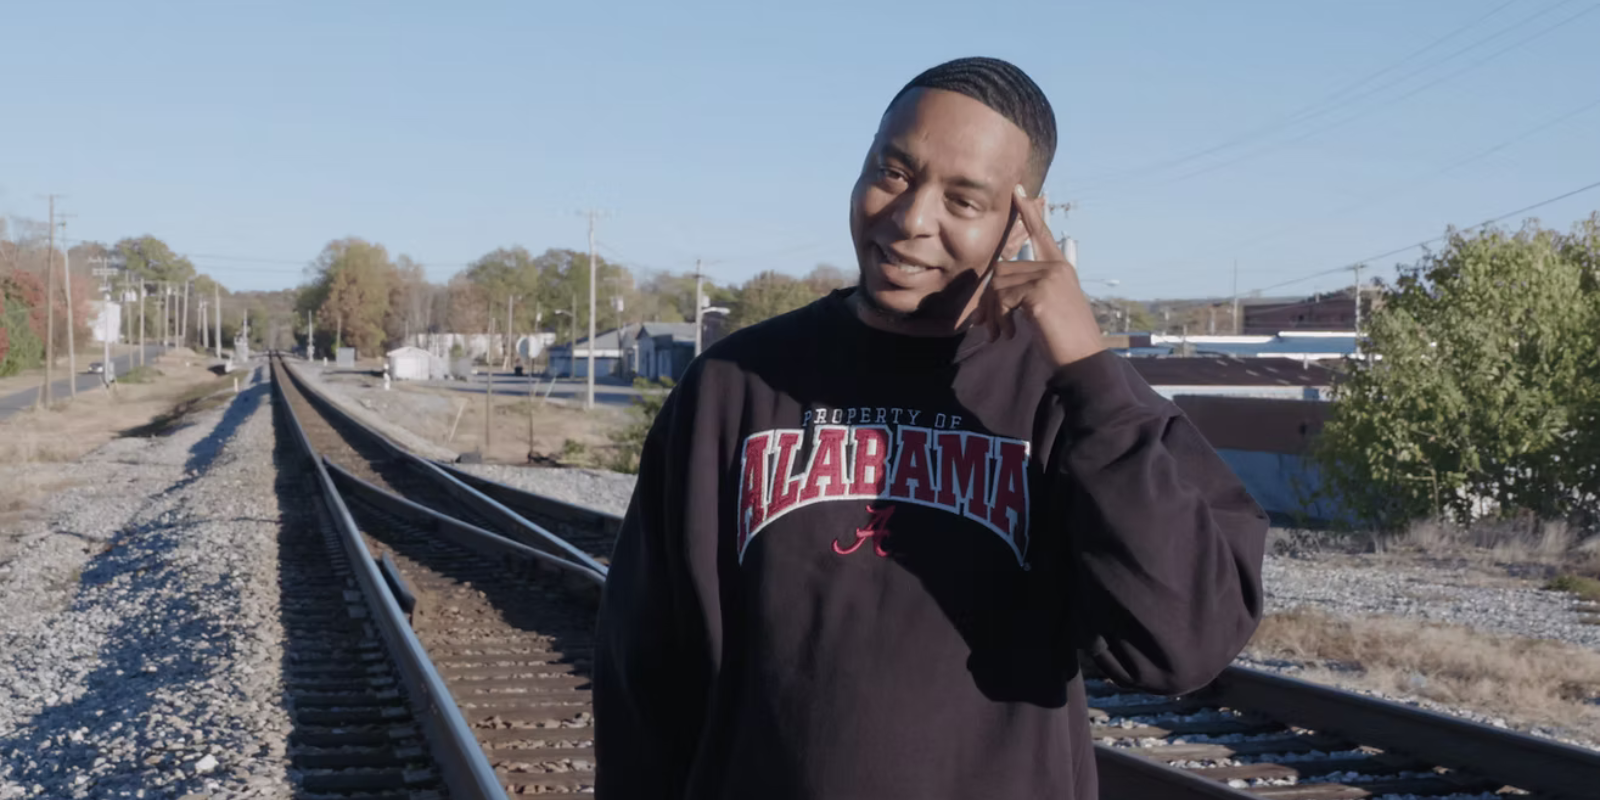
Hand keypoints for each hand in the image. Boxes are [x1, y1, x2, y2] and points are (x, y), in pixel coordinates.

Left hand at [971, 185, 1104, 367]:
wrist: (1082, 359)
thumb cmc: (1063, 338)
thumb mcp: (1045, 307)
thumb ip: (1026, 290)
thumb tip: (994, 288)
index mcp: (1059, 267)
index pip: (1041, 233)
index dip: (1029, 212)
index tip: (1018, 189)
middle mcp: (1056, 266)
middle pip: (1001, 268)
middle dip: (988, 300)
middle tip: (986, 326)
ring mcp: (1049, 277)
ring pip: (998, 283)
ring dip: (991, 313)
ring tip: (1000, 333)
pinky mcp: (1040, 292)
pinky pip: (1001, 298)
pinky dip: (999, 318)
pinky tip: (1009, 334)